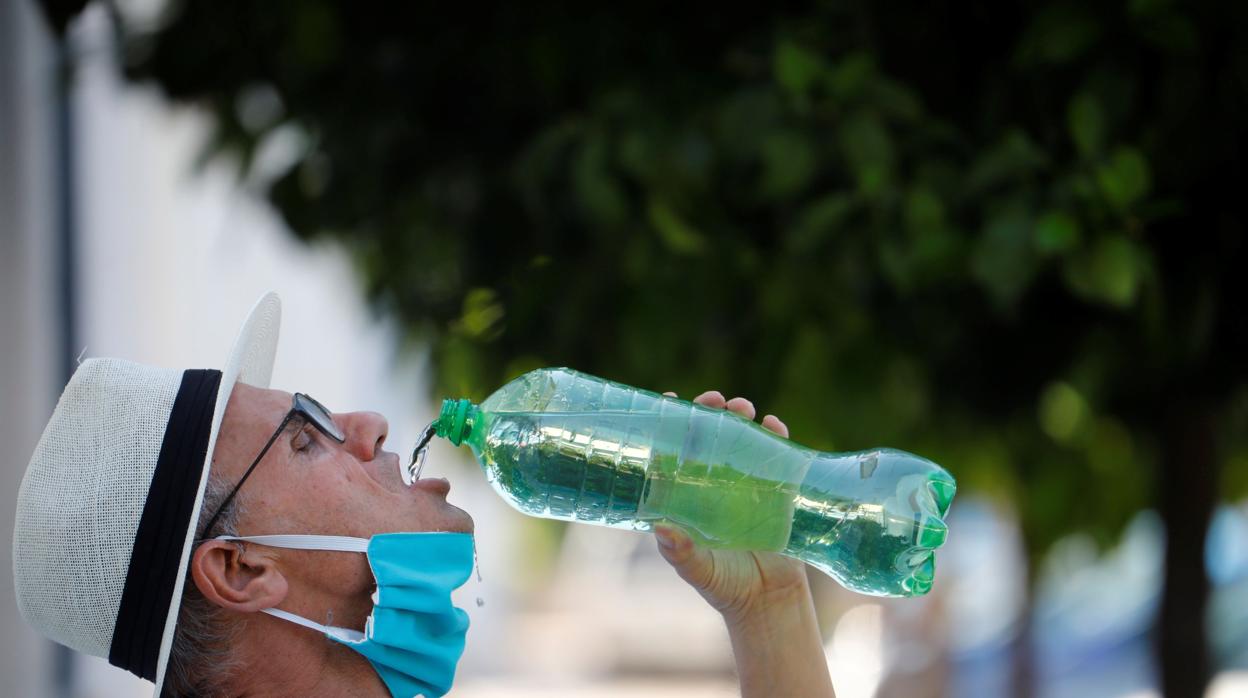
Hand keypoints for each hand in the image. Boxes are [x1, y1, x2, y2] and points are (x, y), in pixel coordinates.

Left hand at [653, 390, 810, 624]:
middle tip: (715, 399)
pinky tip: (775, 426)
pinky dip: (777, 435)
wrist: (769, 601)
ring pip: (741, 437)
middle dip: (709, 410)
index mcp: (686, 495)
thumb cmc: (724, 585)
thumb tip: (661, 528)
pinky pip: (777, 454)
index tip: (670, 398)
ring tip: (743, 408)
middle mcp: (713, 482)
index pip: (673, 450)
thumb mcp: (698, 570)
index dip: (670, 422)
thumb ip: (681, 552)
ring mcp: (746, 482)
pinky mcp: (777, 489)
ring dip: (741, 416)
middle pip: (708, 435)